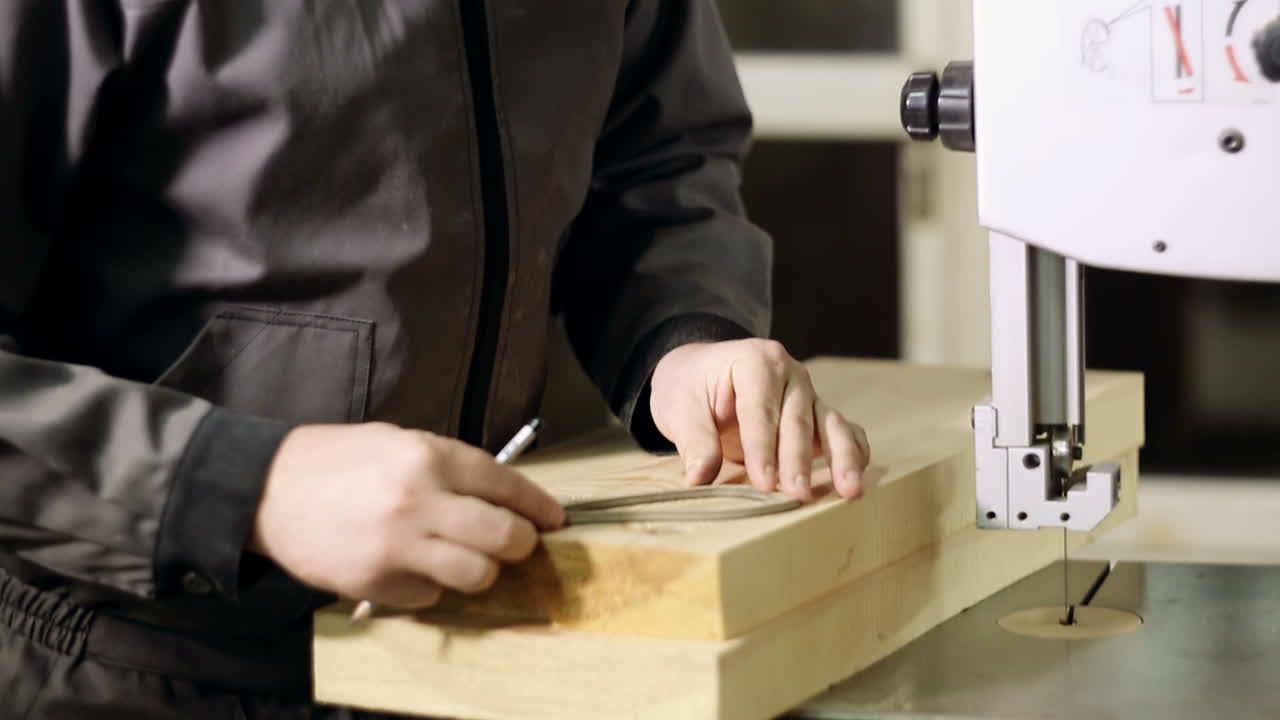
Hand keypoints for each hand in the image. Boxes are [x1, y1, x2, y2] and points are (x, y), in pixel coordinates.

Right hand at [249, 423, 563, 609]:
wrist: (266, 488)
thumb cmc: (336, 459)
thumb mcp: (397, 441)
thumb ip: (448, 465)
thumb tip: (500, 494)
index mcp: (429, 456)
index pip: (506, 485)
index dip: (538, 506)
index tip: (554, 520)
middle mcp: (420, 500)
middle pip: (504, 536)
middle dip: (522, 544)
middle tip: (519, 545)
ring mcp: (399, 546)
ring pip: (478, 575)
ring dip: (483, 572)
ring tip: (470, 561)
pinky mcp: (377, 583)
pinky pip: (431, 596)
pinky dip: (433, 587)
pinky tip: (416, 569)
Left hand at [649, 339, 868, 501]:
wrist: (700, 373)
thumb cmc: (689, 387)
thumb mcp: (678, 406)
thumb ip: (693, 439)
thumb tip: (700, 476)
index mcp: (755, 361)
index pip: (760, 409)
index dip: (762, 448)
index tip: (763, 483)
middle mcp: (789, 373)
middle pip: (797, 419)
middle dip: (798, 460)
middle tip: (798, 494)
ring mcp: (808, 394)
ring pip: (830, 424)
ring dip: (841, 459)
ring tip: (849, 491)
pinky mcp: (817, 414)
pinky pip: (844, 430)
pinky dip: (853, 452)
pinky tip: (856, 478)